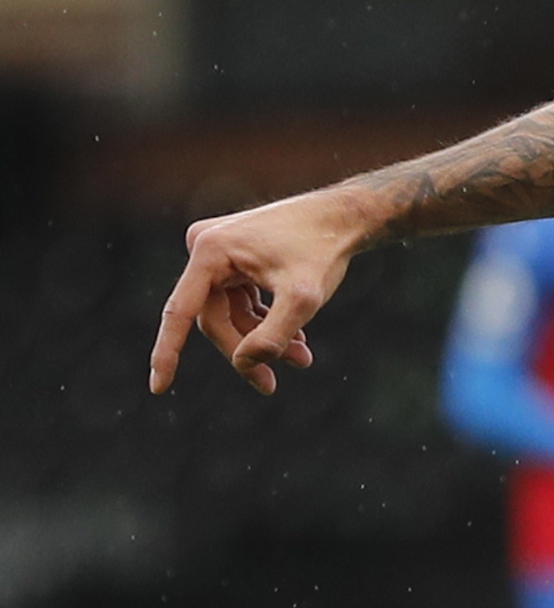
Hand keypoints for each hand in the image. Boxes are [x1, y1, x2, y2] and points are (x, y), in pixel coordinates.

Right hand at [150, 185, 377, 394]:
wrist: (343, 218)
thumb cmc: (323, 251)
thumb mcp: (303, 298)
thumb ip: (274, 335)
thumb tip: (244, 364)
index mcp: (210, 251)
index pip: (180, 313)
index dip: (167, 353)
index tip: (157, 389)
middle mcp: (204, 246)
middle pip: (214, 319)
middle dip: (245, 351)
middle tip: (272, 385)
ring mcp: (217, 251)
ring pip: (229, 313)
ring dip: (260, 339)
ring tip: (302, 359)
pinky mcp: (232, 258)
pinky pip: (239, 301)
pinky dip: (264, 322)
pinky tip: (295, 340)